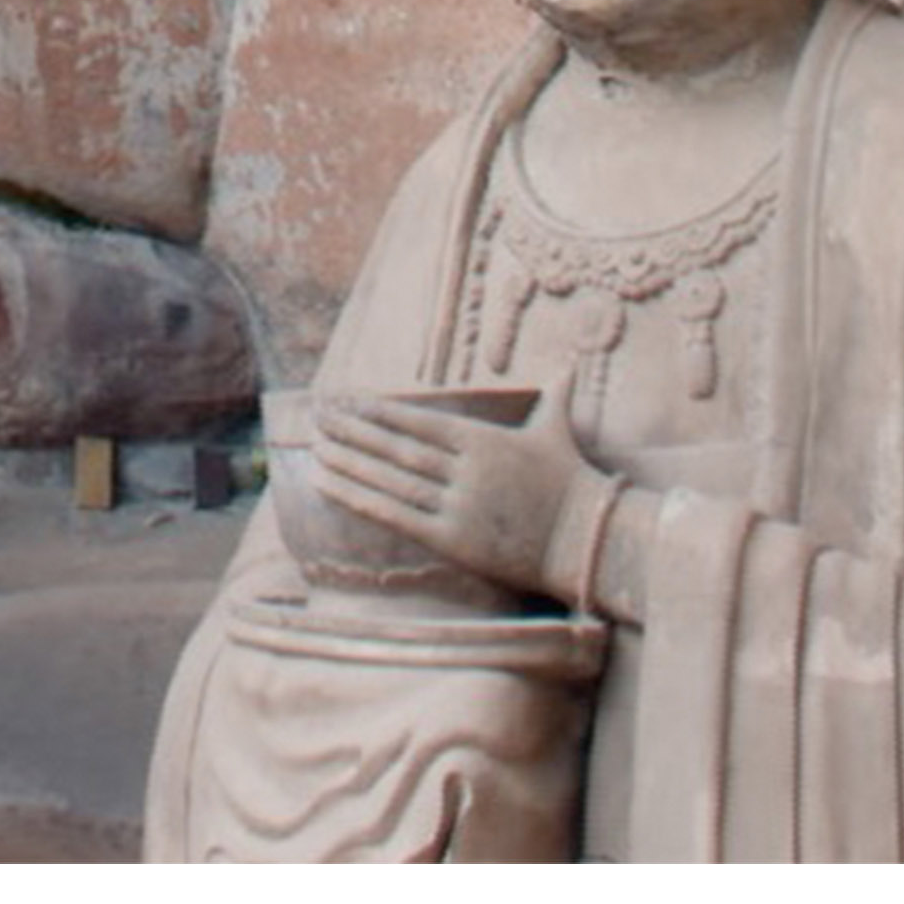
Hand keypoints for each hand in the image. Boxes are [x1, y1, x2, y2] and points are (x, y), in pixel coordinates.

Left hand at [306, 392, 615, 609]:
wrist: (587, 540)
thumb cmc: (571, 484)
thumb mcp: (558, 431)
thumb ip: (554, 396)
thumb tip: (569, 364)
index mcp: (484, 441)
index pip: (419, 421)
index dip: (378, 411)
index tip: (346, 401)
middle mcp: (467, 470)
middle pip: (399, 448)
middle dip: (354, 431)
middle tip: (317, 415)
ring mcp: (459, 506)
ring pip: (392, 480)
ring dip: (349, 463)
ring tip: (316, 448)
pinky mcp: (454, 540)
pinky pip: (398, 516)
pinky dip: (360, 499)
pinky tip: (331, 486)